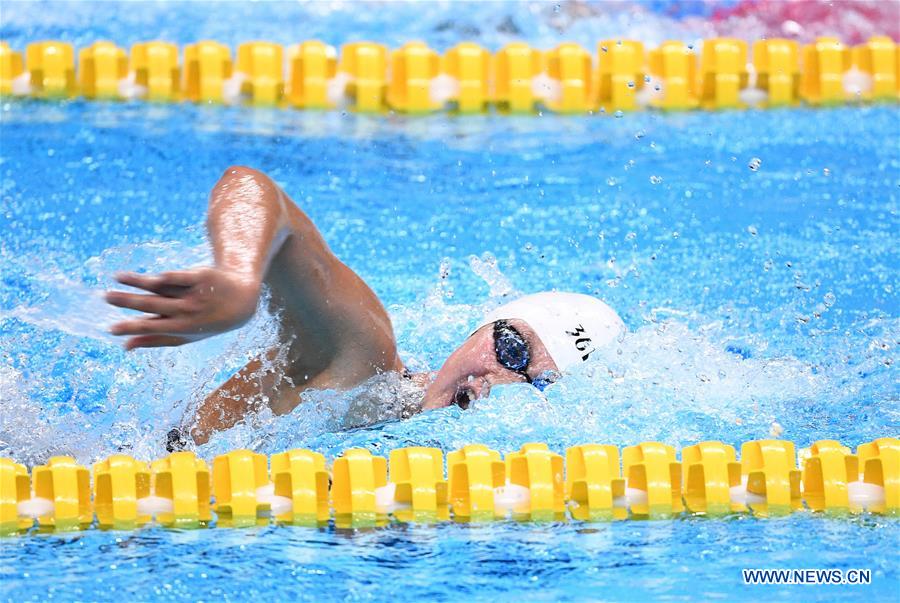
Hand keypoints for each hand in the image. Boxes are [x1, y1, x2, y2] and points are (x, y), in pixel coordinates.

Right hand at [106, 268, 259, 349]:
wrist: (241, 300)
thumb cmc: (208, 321)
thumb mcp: (186, 335)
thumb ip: (155, 339)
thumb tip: (125, 346)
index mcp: (182, 327)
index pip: (151, 328)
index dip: (131, 328)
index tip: (110, 329)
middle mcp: (187, 310)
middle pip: (152, 305)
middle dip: (128, 301)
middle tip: (105, 297)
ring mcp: (193, 292)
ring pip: (161, 286)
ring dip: (137, 282)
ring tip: (117, 277)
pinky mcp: (199, 276)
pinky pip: (178, 276)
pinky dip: (163, 277)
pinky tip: (148, 277)